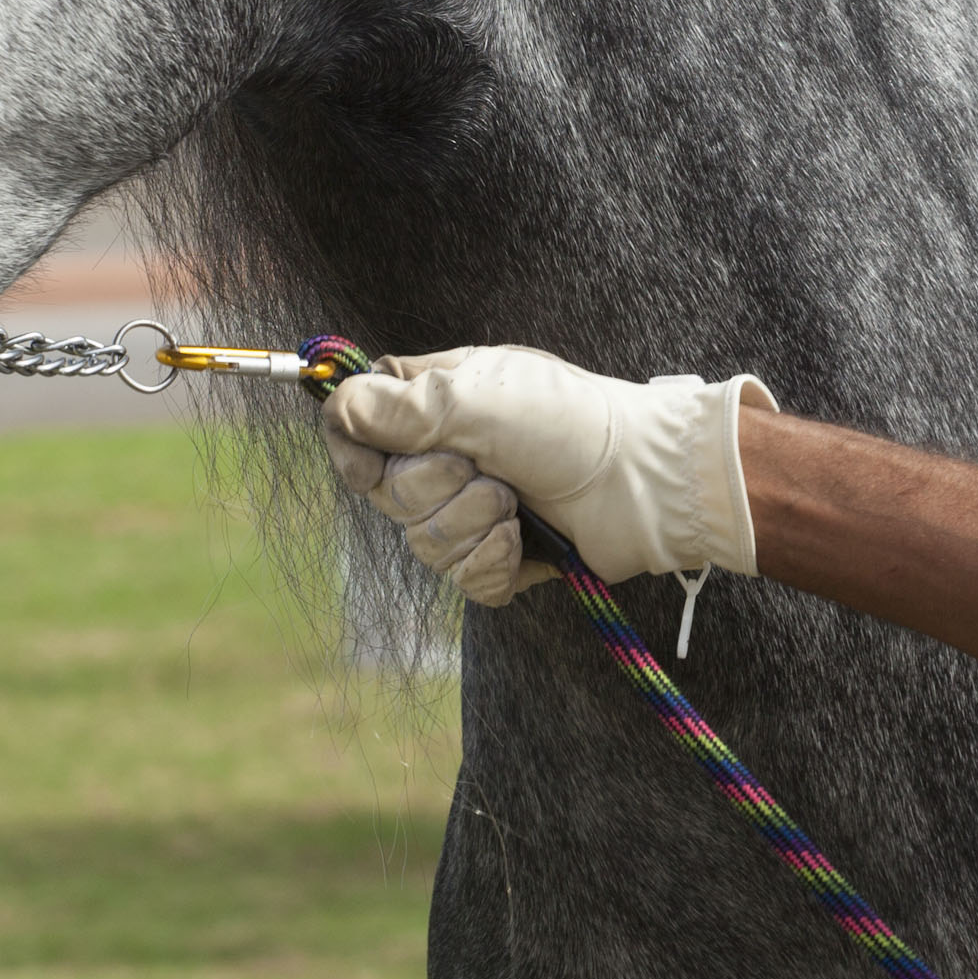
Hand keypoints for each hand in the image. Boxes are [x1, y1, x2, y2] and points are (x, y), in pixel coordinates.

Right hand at [322, 345, 771, 607]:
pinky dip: (493, 563)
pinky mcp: (500, 557)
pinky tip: (524, 542)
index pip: (354, 428)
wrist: (642, 481)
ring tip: (516, 504)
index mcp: (433, 403)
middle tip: (489, 471)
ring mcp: (472, 508)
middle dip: (436, 490)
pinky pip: (463, 580)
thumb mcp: (477, 398)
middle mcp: (445, 454)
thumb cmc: (568, 423)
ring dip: (471, 525)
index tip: (372, 468)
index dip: (353, 452)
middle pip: (386, 494)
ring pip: (422, 543)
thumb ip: (399, 405)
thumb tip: (335, 404)